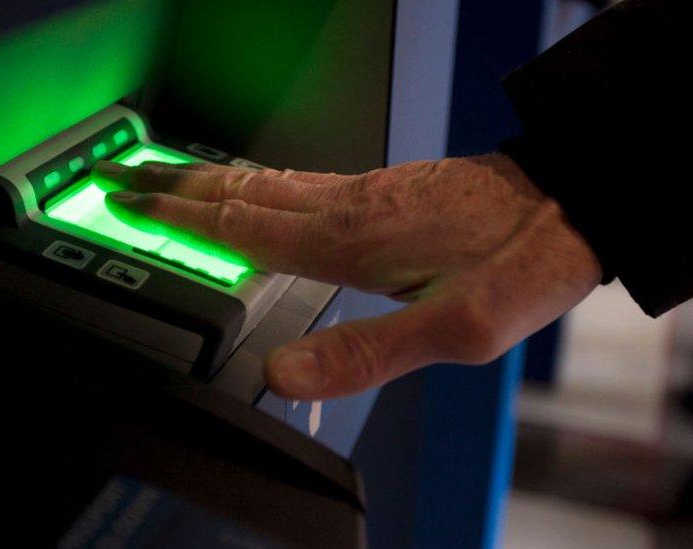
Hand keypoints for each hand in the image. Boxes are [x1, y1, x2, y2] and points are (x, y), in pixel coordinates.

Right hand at [99, 154, 601, 399]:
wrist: (573, 204)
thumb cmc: (521, 263)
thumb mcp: (453, 332)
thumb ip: (363, 354)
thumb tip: (279, 375)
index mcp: (348, 240)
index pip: (238, 225)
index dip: (176, 215)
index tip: (123, 200)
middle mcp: (347, 206)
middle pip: (239, 191)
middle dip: (173, 183)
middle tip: (120, 172)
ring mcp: (365, 190)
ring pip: (266, 179)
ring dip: (208, 178)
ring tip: (167, 176)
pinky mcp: (386, 188)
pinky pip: (298, 180)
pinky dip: (255, 181)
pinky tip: (256, 188)